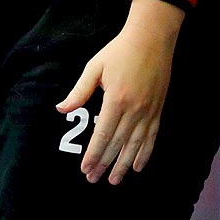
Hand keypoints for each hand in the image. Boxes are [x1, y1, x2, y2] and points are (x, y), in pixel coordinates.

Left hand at [56, 0, 182, 184]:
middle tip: (93, 180)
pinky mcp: (158, 111)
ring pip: (135, 146)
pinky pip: (152, 138)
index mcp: (116, 100)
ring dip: (123, 165)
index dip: (93, 154)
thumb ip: (79, 90)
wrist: (152, 39)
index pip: (102, 135)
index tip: (85, 169)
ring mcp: (148, 112)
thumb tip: (61, 108)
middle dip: (104, 164)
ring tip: (113, 180)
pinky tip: (138, 167)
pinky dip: (145, 154)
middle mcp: (134, 110)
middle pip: (117, 144)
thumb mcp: (95, 67)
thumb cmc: (120, 51)